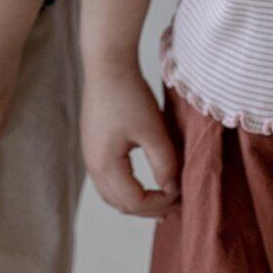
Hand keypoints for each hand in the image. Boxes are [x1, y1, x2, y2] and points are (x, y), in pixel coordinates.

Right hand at [82, 61, 178, 217]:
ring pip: (113, 194)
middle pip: (120, 204)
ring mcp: (90, 155)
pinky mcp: (93, 144)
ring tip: (163, 200)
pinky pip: (109, 179)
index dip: (160, 204)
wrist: (107, 63)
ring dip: (137, 201)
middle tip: (176, 207)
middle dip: (149, 209)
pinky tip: (144, 182)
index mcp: (105, 166)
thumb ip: (164, 163)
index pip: (134, 202)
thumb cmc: (129, 94)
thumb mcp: (153, 130)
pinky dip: (128, 188)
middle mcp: (93, 166)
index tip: (182, 195)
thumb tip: (174, 189)